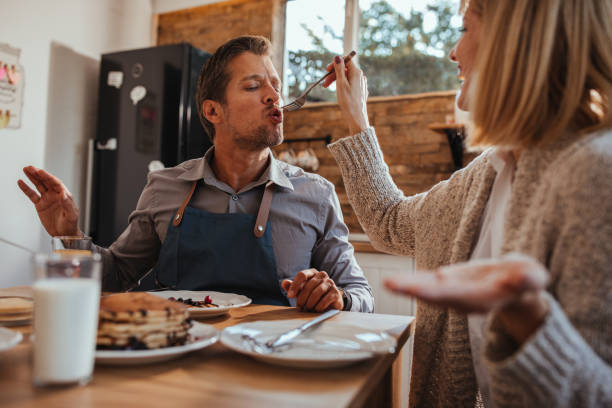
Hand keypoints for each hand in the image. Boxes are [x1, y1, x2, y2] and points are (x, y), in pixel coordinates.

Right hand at [17, 166, 80, 236]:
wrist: (64, 234)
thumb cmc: (71, 224)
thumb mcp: (72, 215)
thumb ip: (68, 204)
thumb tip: (64, 194)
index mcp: (64, 195)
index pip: (56, 183)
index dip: (48, 177)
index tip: (40, 172)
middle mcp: (55, 195)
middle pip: (46, 181)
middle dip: (38, 174)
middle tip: (30, 167)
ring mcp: (47, 199)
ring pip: (39, 185)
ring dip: (32, 177)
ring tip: (26, 169)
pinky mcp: (40, 205)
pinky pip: (32, 195)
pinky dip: (26, 189)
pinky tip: (21, 182)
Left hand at [281, 269, 343, 311]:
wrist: (329, 304)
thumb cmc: (313, 296)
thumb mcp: (301, 291)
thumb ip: (292, 286)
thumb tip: (284, 283)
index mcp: (312, 272)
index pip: (302, 274)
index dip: (295, 285)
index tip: (289, 296)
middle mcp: (322, 275)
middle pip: (309, 285)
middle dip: (302, 298)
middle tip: (299, 307)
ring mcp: (330, 283)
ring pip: (317, 292)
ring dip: (310, 303)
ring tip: (308, 309)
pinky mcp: (336, 293)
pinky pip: (325, 300)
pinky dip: (319, 306)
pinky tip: (316, 310)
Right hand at [324, 55, 369, 134]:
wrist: (356, 117)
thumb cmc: (348, 101)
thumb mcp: (341, 83)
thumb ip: (339, 69)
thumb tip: (337, 56)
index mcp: (357, 73)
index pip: (346, 61)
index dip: (335, 63)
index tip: (326, 70)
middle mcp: (361, 77)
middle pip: (345, 69)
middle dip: (334, 74)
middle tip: (324, 83)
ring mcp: (361, 84)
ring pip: (347, 77)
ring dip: (336, 80)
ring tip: (327, 88)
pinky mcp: (360, 91)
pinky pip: (350, 84)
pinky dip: (342, 85)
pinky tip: (338, 92)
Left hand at [384, 254, 549, 343]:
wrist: (518, 286)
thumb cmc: (526, 280)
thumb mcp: (533, 277)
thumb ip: (529, 280)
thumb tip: (524, 278)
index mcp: (482, 298)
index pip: (456, 295)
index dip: (438, 291)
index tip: (418, 289)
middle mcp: (464, 300)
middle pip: (435, 295)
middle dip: (413, 290)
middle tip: (389, 284)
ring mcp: (454, 294)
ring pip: (427, 291)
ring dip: (407, 287)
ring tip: (387, 283)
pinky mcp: (449, 285)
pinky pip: (427, 284)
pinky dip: (412, 282)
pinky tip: (395, 281)